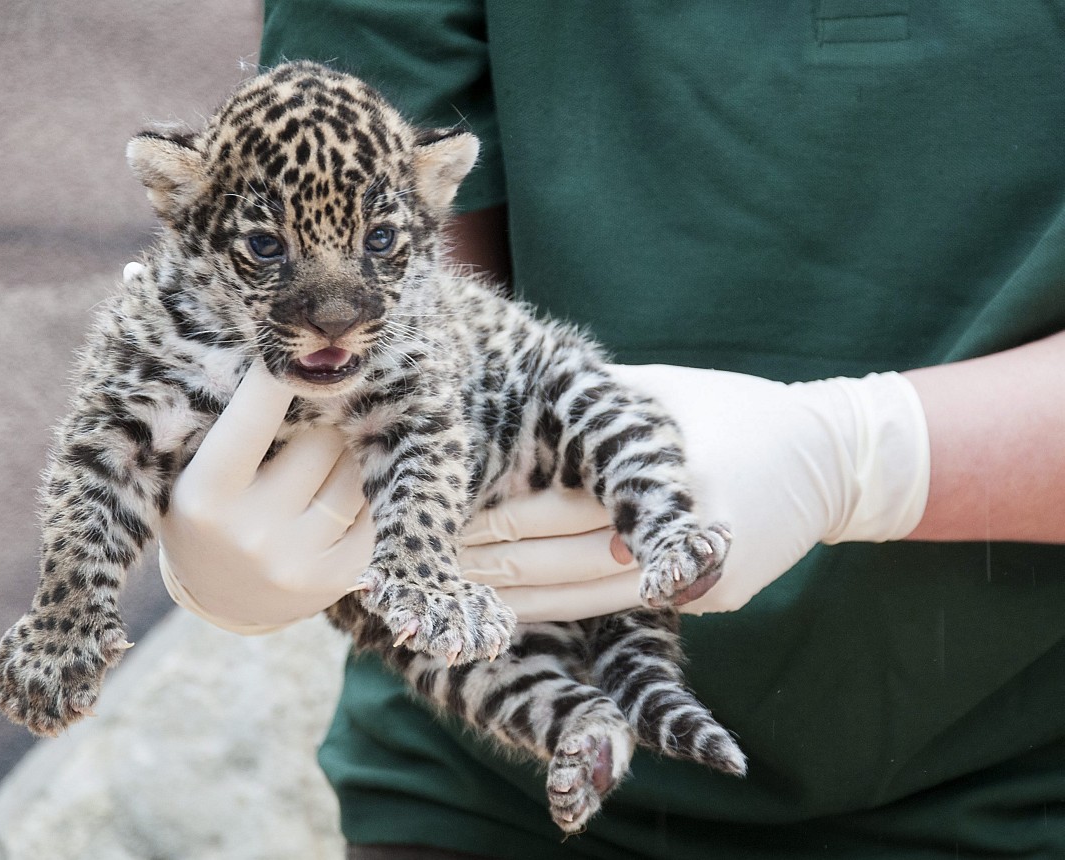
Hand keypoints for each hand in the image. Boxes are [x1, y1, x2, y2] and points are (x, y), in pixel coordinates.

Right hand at [157, 361, 372, 632]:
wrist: (224, 598)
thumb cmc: (212, 511)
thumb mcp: (196, 471)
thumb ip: (230, 422)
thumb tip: (286, 356)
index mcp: (206, 495)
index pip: (254, 415)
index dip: (280, 375)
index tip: (296, 346)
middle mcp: (252, 532)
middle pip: (321, 439)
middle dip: (322, 424)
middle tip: (310, 427)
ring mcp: (297, 560)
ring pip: (355, 471)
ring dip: (349, 457)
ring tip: (323, 467)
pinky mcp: (338, 578)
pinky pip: (375, 509)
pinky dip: (366, 494)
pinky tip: (343, 498)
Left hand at [461, 364, 930, 619]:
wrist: (835, 461)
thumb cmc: (735, 407)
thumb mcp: (662, 392)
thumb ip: (589, 406)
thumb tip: (507, 407)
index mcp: (664, 473)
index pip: (558, 505)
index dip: (493, 517)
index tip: (440, 520)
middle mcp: (680, 535)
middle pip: (562, 560)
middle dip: (489, 566)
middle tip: (427, 567)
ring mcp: (697, 577)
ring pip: (583, 598)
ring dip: (516, 600)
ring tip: (456, 597)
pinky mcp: (706, 600)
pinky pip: (618, 605)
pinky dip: (565, 606)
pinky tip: (517, 607)